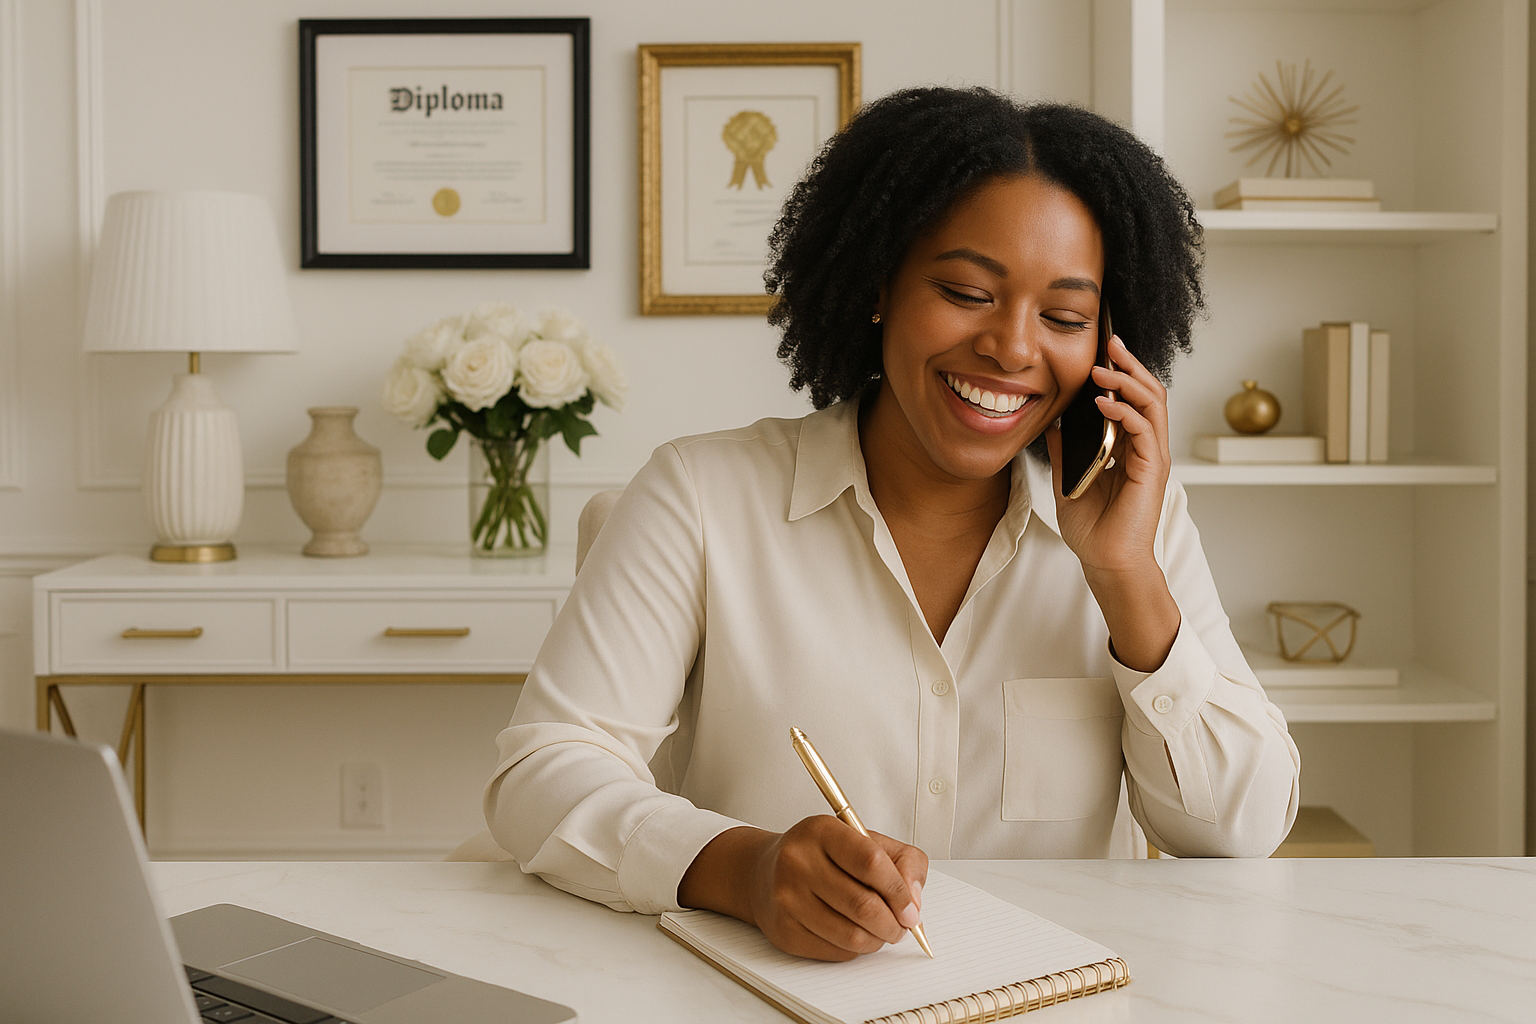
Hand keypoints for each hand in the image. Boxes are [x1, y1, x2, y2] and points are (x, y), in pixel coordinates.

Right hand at [678, 817, 927, 960]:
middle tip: (902, 926)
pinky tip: (854, 933)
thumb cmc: (821, 855)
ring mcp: (787, 898)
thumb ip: (902, 860)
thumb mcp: (864, 840)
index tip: (911, 908)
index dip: (899, 890)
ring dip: (877, 940)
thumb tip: (913, 900)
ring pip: (852, 936)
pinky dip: (856, 949)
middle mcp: (798, 862)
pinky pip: (836, 952)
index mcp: (821, 831)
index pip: (870, 862)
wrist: (763, 872)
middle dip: (894, 924)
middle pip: (863, 905)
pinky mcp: (784, 931)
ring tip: (881, 930)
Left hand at [1046, 335, 1180, 670]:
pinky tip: (1103, 403)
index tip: (1101, 351)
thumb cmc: (1093, 529)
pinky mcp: (1151, 471)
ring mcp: (1152, 458)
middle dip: (1130, 364)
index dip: (1121, 373)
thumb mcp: (1069, 480)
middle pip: (1149, 392)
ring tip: (1103, 368)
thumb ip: (1066, 452)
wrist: (1106, 562)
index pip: (1133, 399)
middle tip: (1110, 342)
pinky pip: (1143, 431)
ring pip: (1152, 404)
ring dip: (1127, 381)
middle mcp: (1146, 448)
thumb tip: (1053, 425)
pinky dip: (1125, 412)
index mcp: (1130, 448)